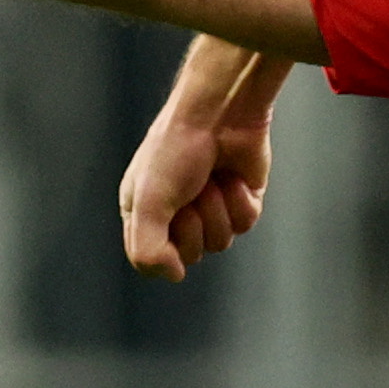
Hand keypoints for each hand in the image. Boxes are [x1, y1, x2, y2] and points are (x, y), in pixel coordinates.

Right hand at [120, 53, 279, 279]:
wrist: (220, 112)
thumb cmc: (176, 149)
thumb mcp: (147, 202)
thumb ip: (147, 251)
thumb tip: (174, 275)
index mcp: (143, 211)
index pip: (150, 259)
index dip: (162, 245)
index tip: (165, 215)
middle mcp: (176, 212)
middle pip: (191, 254)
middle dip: (195, 223)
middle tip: (190, 190)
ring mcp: (210, 207)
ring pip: (221, 241)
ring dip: (218, 208)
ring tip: (211, 178)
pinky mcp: (240, 199)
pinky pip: (245, 222)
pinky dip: (240, 201)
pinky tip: (232, 177)